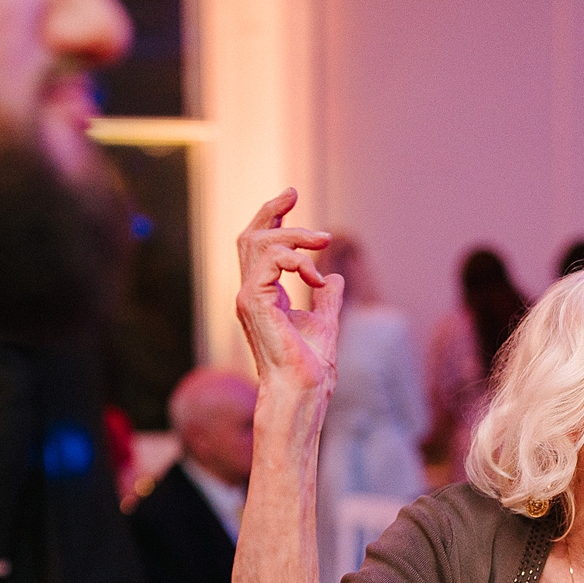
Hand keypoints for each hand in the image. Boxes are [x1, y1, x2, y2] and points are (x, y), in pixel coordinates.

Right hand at [234, 188, 343, 392]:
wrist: (303, 389)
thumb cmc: (310, 367)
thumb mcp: (324, 323)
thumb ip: (327, 300)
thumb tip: (335, 279)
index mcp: (263, 296)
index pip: (259, 247)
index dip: (272, 218)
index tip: (291, 196)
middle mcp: (250, 294)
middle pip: (250, 236)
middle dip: (272, 210)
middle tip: (294, 192)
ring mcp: (248, 297)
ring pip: (259, 242)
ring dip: (295, 235)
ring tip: (323, 242)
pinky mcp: (254, 302)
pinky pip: (270, 260)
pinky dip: (296, 259)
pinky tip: (316, 278)